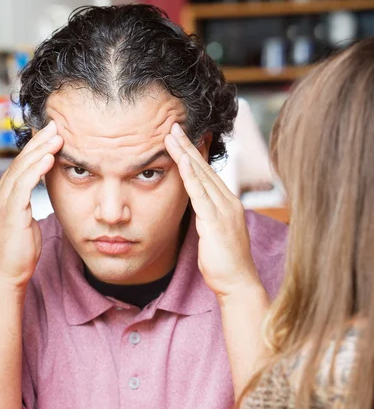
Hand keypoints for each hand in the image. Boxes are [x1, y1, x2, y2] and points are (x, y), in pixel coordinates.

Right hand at [0, 121, 62, 290]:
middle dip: (39, 143)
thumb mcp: (25, 225)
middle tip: (55, 125)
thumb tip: (41, 197)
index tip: (51, 135)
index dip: (35, 150)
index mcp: (1, 198)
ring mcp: (0, 203)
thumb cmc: (19, 255)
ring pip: (21, 169)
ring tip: (58, 136)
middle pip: (20, 162)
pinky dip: (37, 170)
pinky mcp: (8, 212)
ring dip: (41, 151)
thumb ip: (29, 207)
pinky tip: (50, 158)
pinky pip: (23, 185)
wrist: (6, 277)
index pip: (19, 167)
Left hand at [165, 123, 261, 300]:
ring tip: (170, 135)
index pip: (208, 173)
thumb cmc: (224, 263)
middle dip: (187, 145)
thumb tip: (197, 211)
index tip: (181, 138)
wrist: (238, 283)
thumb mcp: (213, 235)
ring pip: (201, 175)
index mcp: (227, 204)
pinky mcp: (216, 221)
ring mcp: (224, 210)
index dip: (194, 154)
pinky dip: (189, 175)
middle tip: (172, 125)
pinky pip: (200, 193)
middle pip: (204, 167)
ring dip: (185, 153)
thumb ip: (206, 219)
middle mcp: (228, 201)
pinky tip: (180, 160)